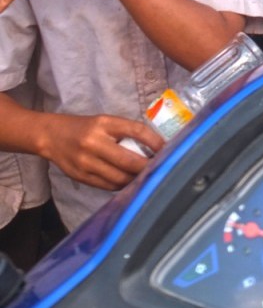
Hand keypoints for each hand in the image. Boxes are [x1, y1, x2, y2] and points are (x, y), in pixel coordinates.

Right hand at [40, 113, 164, 189]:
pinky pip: (108, 186)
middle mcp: (95, 143)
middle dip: (148, 167)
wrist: (52, 137)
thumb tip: (153, 148)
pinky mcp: (81, 177)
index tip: (166, 148)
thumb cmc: (85, 128)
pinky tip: (130, 182)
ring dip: (136, 179)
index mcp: (104, 124)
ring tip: (147, 177)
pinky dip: (122, 185)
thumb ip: (125, 132)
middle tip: (161, 168)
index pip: (136, 130)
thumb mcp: (105, 122)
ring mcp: (86, 162)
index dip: (154, 141)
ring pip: (119, 178)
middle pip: (129, 160)